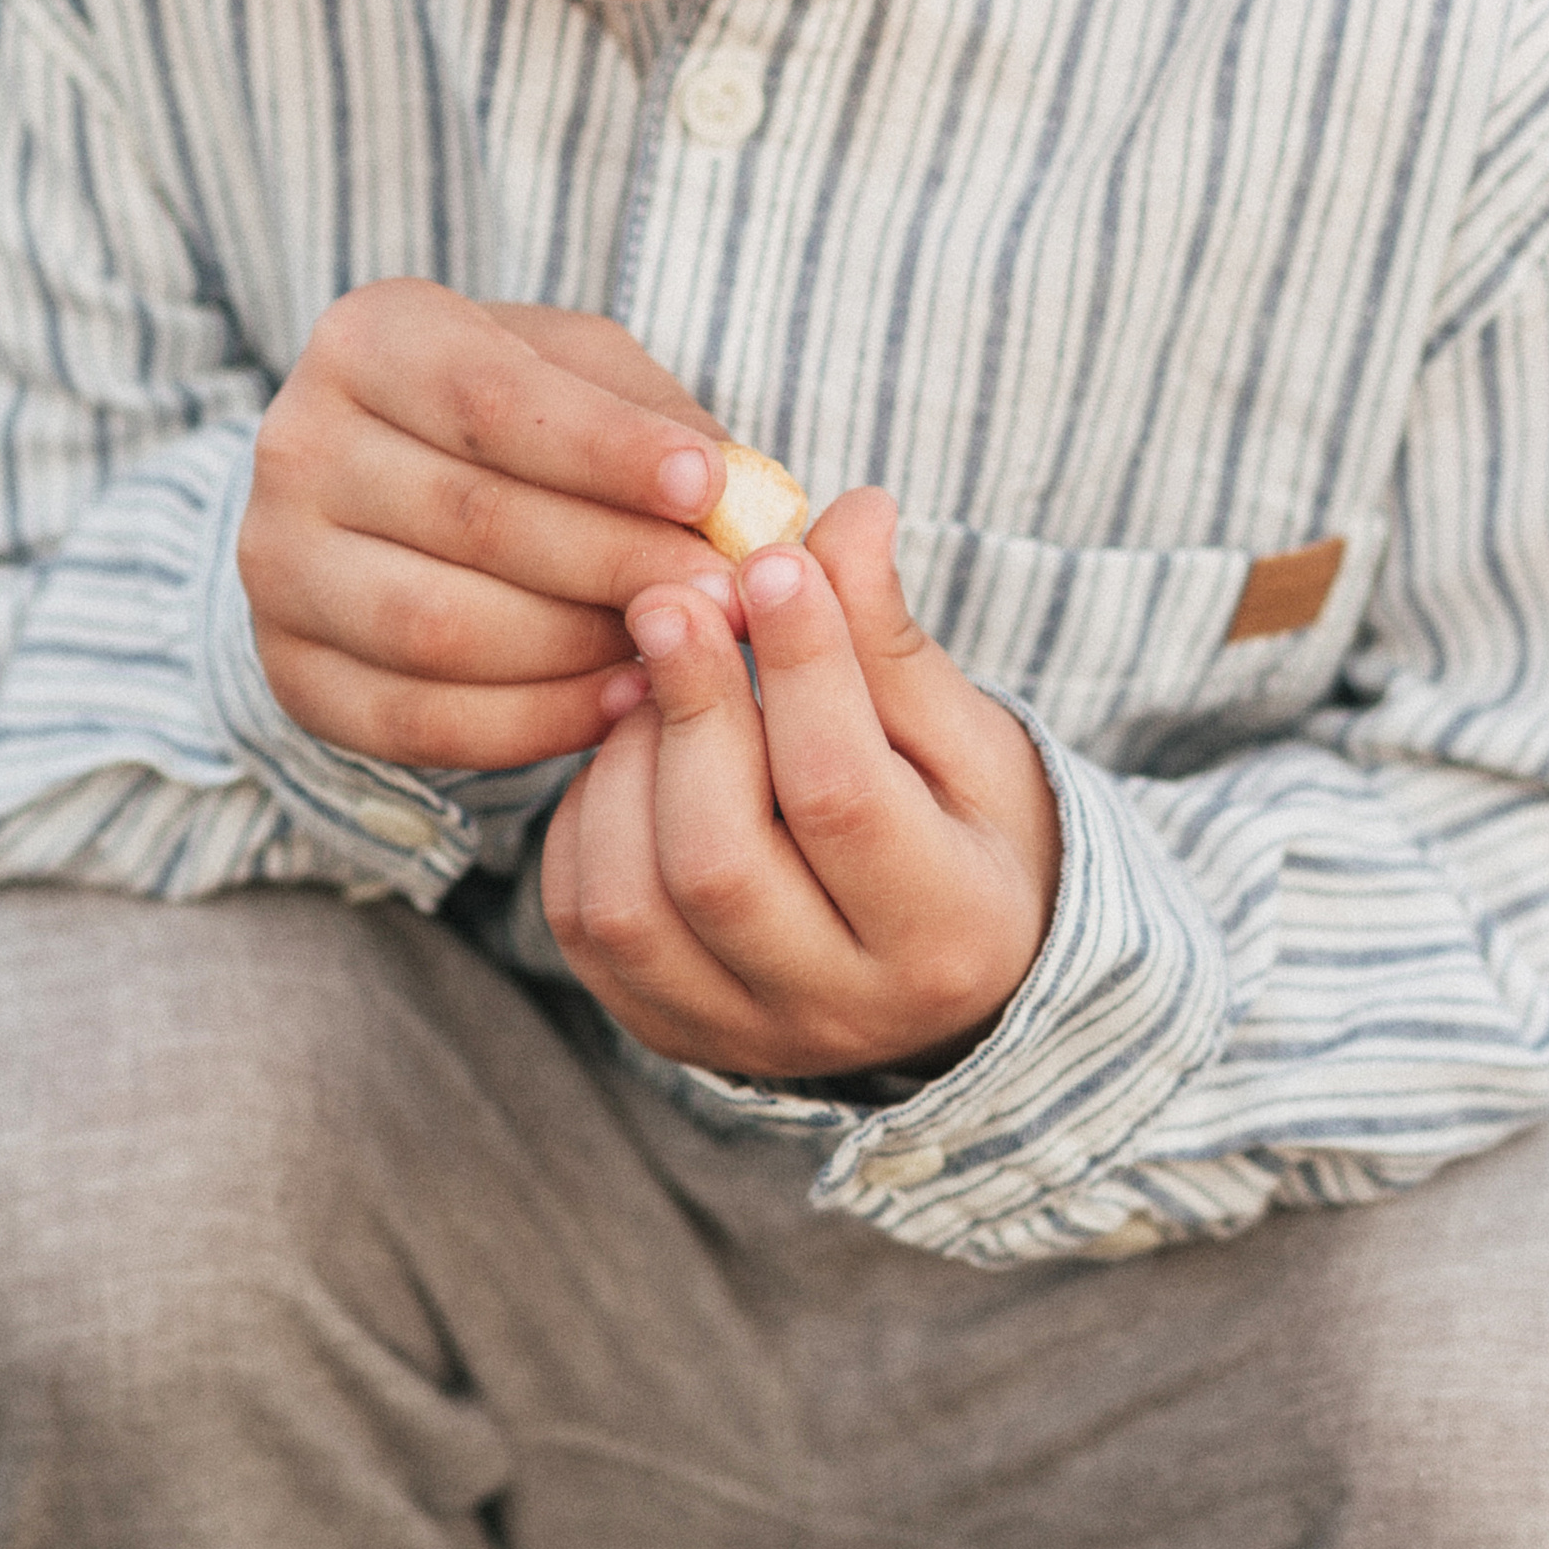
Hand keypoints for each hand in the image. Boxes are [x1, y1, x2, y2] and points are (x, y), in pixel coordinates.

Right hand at [239, 283, 740, 772]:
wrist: (380, 488)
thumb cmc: (512, 415)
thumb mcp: (577, 371)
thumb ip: (653, 419)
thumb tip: (740, 501)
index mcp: (366, 340)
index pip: (489, 399)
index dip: (604, 449)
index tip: (709, 488)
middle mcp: (296, 446)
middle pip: (473, 519)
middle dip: (618, 561)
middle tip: (726, 594)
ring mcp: (276, 566)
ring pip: (442, 629)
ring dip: (582, 647)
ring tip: (680, 646)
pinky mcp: (290, 671)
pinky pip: (420, 721)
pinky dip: (535, 724)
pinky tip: (622, 702)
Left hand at [540, 488, 1061, 1084]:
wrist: (950, 963)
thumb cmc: (965, 821)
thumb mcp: (965, 732)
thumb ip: (890, 638)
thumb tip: (851, 515)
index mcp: (950, 928)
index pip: (843, 796)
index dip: (798, 666)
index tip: (771, 559)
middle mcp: (844, 1007)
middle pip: (721, 862)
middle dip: (690, 709)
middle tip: (675, 599)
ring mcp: (743, 1033)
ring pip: (632, 905)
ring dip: (624, 762)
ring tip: (655, 678)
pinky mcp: (668, 1025)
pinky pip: (584, 922)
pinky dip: (586, 816)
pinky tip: (630, 746)